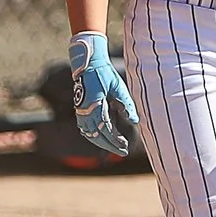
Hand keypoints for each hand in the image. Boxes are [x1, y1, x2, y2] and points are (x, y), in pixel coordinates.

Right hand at [68, 31, 140, 164]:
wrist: (87, 65)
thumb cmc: (104, 74)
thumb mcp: (119, 87)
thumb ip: (126, 104)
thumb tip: (136, 121)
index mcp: (95, 106)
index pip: (106, 129)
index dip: (115, 140)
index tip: (125, 146)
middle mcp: (85, 112)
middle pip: (97, 136)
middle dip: (110, 146)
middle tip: (124, 152)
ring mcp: (80, 112)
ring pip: (89, 134)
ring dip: (101, 143)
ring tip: (115, 147)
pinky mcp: (79, 111)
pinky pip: (85, 129)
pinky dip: (93, 136)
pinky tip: (103, 138)